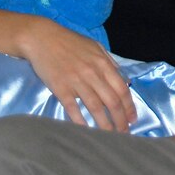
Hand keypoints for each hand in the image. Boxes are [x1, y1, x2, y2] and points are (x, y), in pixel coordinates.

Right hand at [21, 21, 136, 130]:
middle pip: (112, 101)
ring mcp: (76, 82)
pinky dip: (81, 121)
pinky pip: (73, 109)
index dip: (129, 107)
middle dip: (120, 120)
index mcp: (103, 64)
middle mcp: (93, 74)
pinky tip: (86, 132)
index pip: (122, 89)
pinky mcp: (60, 88)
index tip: (133, 119)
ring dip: (105, 125)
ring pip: (95, 108)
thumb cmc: (70, 42)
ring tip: (110, 136)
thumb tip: (124, 80)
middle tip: (124, 133)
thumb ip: (110, 63)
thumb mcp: (95, 47)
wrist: (42, 38)